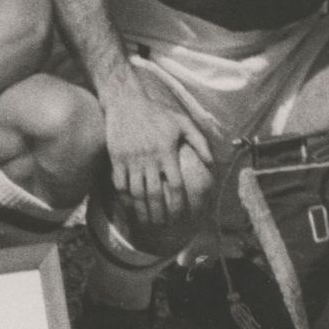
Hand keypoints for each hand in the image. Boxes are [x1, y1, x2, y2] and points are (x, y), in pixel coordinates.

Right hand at [103, 73, 213, 235]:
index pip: (174, 185)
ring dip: (141, 210)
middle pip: (155, 194)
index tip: (179, 216)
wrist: (125, 102)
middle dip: (159, 213)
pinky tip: (129, 206)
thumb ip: (200, 142)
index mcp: (167, 152)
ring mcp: (131, 159)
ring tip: (146, 221)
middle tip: (161, 226)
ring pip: (136, 192)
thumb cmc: (156, 113)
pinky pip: (120, 184)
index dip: (177, 204)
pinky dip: (124, 198)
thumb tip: (212, 163)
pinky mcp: (116, 158)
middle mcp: (149, 158)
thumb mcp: (182, 122)